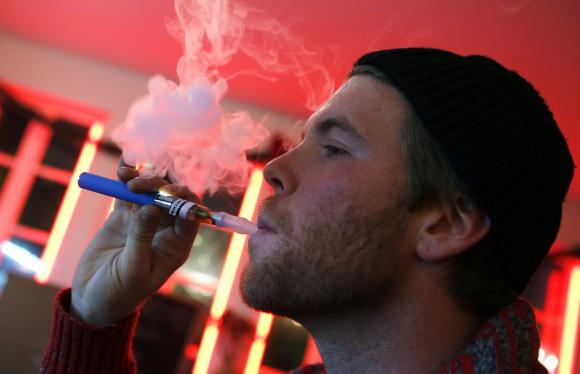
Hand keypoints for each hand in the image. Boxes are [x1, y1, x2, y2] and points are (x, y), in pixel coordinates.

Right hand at [70, 160, 198, 325]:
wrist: (91, 299)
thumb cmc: (119, 293)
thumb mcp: (132, 269)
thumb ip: (142, 237)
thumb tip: (153, 207)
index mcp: (176, 246)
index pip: (190, 216)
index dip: (184, 201)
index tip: (167, 193)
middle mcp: (165, 230)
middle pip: (171, 198)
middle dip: (159, 186)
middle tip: (138, 186)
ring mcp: (145, 221)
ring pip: (151, 192)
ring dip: (142, 179)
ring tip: (125, 176)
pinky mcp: (124, 216)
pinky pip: (128, 193)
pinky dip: (126, 179)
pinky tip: (123, 168)